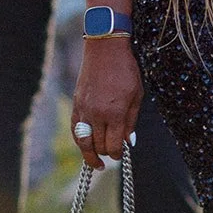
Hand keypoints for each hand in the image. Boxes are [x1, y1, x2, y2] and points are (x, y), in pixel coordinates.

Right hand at [71, 38, 142, 169]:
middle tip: (113, 155)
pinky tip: (86, 145)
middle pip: (98, 146)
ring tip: (96, 162)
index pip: (113, 145)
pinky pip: (75, 129)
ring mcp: (84, 110)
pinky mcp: (76, 104)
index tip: (121, 155)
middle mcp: (97, 114)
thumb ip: (131, 120)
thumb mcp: (137, 94)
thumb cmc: (125, 70)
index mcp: (115, 113)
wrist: (105, 49)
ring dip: (90, 154)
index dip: (118, 154)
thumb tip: (128, 142)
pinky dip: (80, 140)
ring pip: (83, 142)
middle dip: (106, 154)